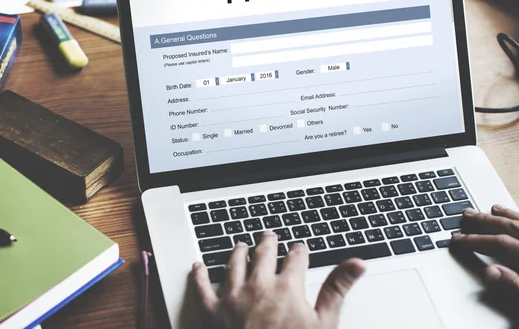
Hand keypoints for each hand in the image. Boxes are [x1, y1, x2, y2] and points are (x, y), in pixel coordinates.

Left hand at [191, 231, 365, 328]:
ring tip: (240, 245)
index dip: (299, 251)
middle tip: (269, 236)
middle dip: (268, 242)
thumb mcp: (323, 325)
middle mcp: (258, 285)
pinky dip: (199, 273)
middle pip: (263, 253)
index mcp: (287, 287)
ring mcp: (232, 296)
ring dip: (238, 251)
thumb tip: (357, 263)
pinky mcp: (211, 311)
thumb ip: (337, 289)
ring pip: (234, 262)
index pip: (296, 258)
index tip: (300, 248)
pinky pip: (201, 286)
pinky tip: (199, 266)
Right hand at [451, 205, 518, 293]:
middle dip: (486, 221)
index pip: (499, 243)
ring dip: (507, 216)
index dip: (476, 240)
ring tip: (494, 209)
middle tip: (467, 214)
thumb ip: (513, 284)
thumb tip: (489, 272)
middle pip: (510, 228)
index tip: (457, 239)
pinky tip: (518, 219)